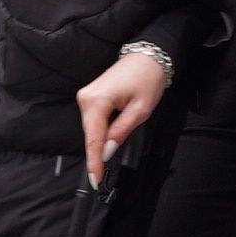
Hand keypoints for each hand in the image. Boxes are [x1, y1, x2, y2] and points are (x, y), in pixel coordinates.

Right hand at [77, 48, 168, 184]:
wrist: (148, 57)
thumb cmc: (147, 78)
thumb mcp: (140, 111)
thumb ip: (121, 132)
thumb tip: (107, 152)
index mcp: (97, 101)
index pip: (93, 139)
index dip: (94, 162)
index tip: (95, 179)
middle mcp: (86, 97)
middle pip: (90, 134)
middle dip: (98, 152)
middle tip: (104, 173)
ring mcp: (87, 96)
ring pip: (91, 128)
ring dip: (101, 140)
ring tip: (118, 138)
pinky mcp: (91, 96)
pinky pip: (93, 120)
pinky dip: (100, 131)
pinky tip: (110, 135)